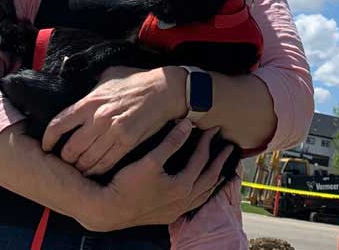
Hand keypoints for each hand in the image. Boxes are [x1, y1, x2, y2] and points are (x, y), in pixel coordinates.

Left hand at [42, 65, 186, 175]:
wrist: (164, 90)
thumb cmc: (136, 81)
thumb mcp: (108, 76)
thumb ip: (90, 88)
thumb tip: (75, 89)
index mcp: (90, 101)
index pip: (58, 124)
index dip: (48, 140)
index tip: (47, 146)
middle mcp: (98, 117)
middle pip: (70, 148)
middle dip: (64, 158)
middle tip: (64, 161)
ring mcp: (113, 131)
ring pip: (86, 160)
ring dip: (80, 168)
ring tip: (78, 168)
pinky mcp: (127, 142)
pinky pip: (105, 164)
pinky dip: (96, 170)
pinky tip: (94, 170)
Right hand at [79, 121, 234, 230]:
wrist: (108, 210)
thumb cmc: (127, 184)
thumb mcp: (150, 159)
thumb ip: (171, 142)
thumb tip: (188, 124)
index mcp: (182, 186)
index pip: (201, 159)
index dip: (208, 142)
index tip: (213, 128)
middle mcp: (183, 200)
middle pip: (209, 178)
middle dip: (220, 161)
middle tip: (230, 148)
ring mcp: (176, 210)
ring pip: (204, 194)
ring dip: (214, 179)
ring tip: (223, 169)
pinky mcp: (169, 215)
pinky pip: (194, 203)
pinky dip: (203, 192)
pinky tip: (201, 189)